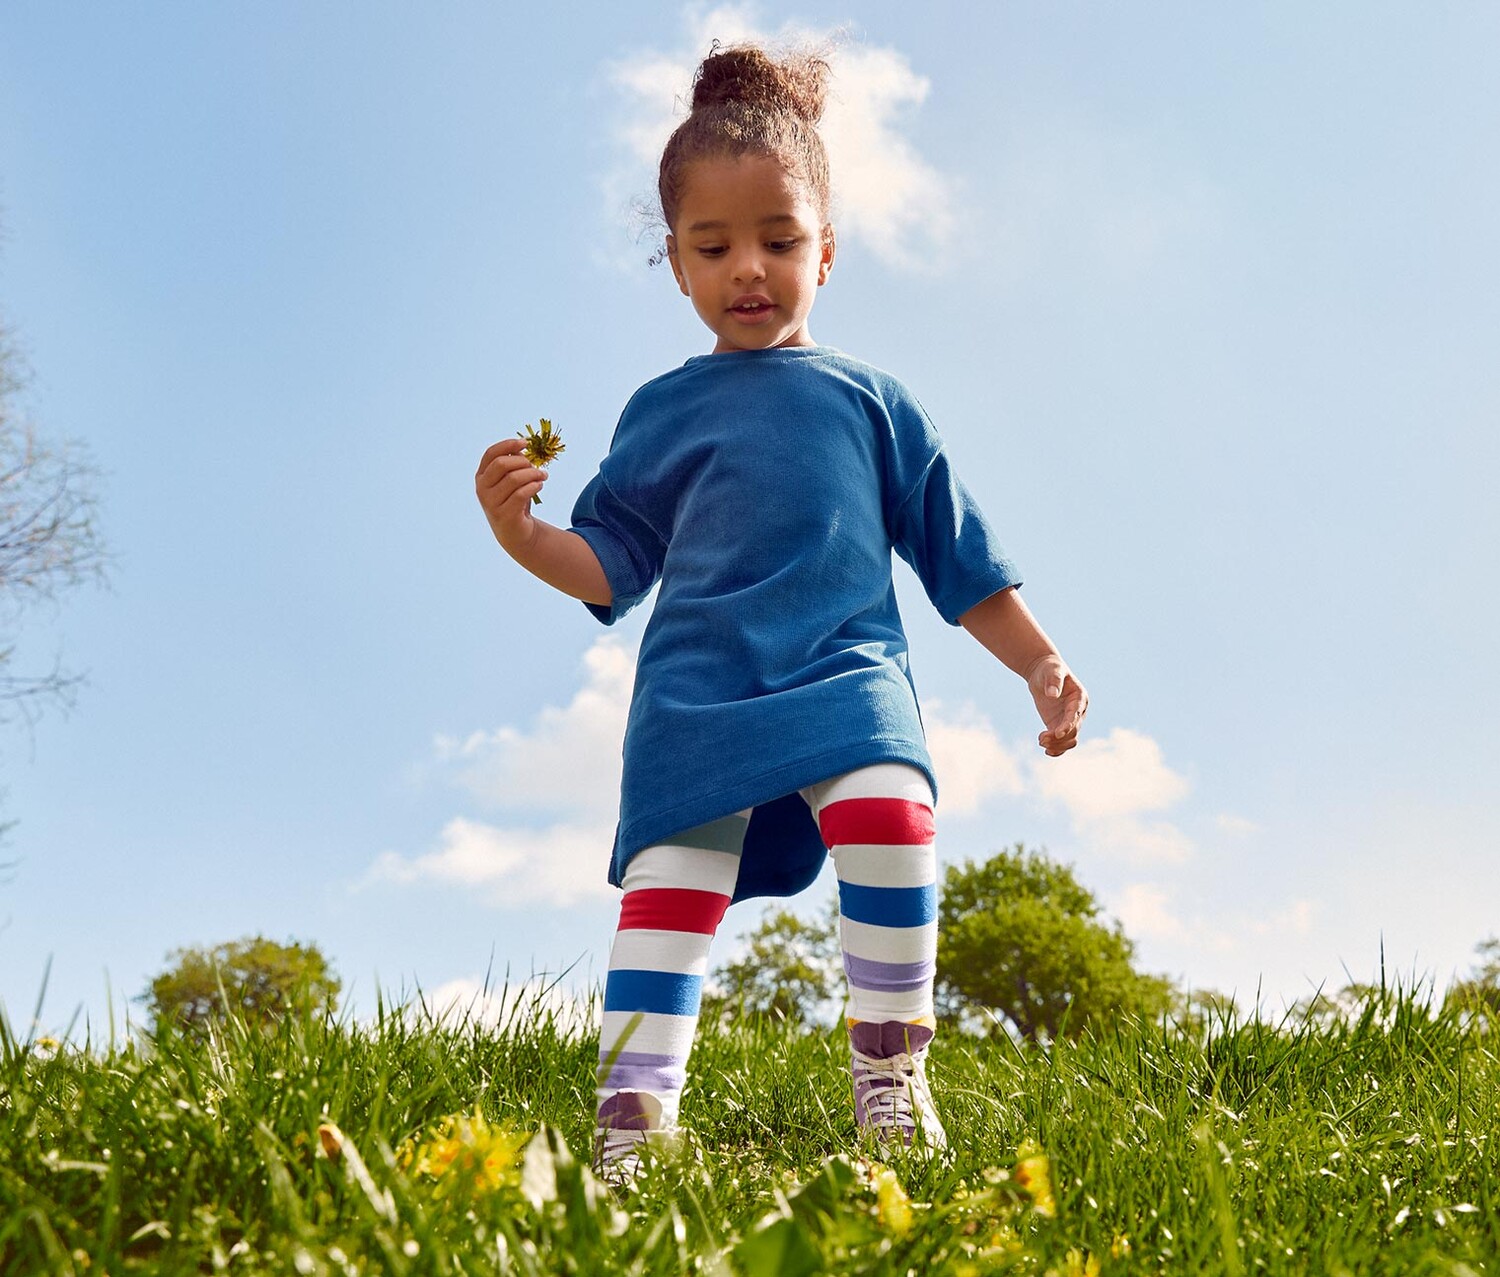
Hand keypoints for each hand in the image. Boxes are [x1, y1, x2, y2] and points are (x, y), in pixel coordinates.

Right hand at [475, 438, 547, 552]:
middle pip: (501, 464)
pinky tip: (540, 485)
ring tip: (543, 476)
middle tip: (536, 467)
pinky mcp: (504, 515)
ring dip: (533, 474)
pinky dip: (534, 486)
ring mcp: (491, 503)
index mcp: (482, 476)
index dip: (508, 445)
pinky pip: (521, 494)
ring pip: (514, 478)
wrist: (515, 532)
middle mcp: (482, 488)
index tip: (525, 443)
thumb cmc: (514, 501)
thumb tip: (521, 448)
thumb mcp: (511, 481)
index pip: (491, 453)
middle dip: (523, 462)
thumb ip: (513, 464)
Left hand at [1024, 654, 1087, 756]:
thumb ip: (1053, 681)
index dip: (1068, 725)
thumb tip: (1052, 694)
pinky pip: (1061, 741)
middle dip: (1059, 738)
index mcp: (1080, 698)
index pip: (1076, 715)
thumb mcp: (1052, 671)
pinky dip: (1056, 749)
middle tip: (1041, 738)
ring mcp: (1069, 719)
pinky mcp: (1059, 724)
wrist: (1042, 672)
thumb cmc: (1049, 669)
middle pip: (1073, 731)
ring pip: (1069, 740)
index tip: (1057, 733)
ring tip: (1040, 741)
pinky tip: (1047, 751)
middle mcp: (1078, 711)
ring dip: (1057, 745)